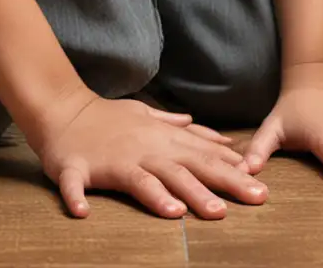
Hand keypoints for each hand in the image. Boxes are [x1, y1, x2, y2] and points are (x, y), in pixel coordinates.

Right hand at [30, 91, 268, 219]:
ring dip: (159, 196)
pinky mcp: (77, 169)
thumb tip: (220, 137)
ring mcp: (111, 160)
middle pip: (184, 169)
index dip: (232, 169)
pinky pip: (76, 186)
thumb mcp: (149, 117)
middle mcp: (142, 149)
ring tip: (180, 213)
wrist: (61, 109)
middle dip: (217, 185)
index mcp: (159, 140)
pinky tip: (83, 213)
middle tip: (248, 200)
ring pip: (141, 179)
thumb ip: (185, 130)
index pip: (202, 155)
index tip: (260, 184)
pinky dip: (77, 199)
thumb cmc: (108, 117)